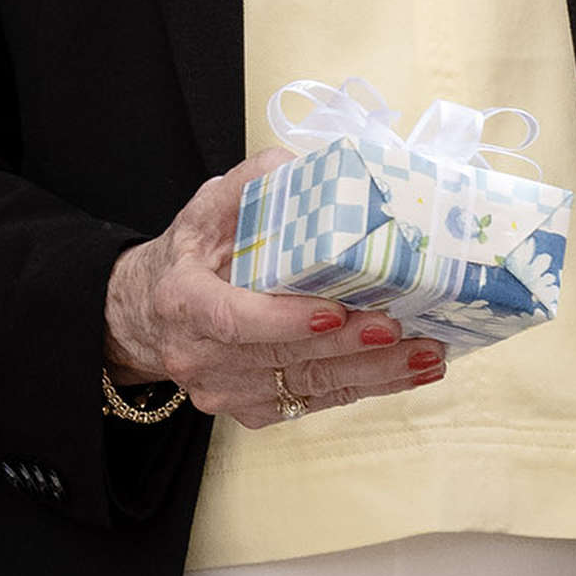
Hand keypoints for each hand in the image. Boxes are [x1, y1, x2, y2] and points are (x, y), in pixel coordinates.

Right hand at [99, 165, 440, 428]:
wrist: (149, 316)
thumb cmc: (188, 258)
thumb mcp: (204, 211)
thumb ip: (249, 187)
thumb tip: (302, 164)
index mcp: (182, 301)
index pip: (232, 320)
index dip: (283, 320)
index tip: (334, 310)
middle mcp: (198, 356)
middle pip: (282, 356)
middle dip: (348, 345)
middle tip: (400, 327)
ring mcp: (224, 390)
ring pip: (307, 386)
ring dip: (373, 373)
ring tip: (427, 355)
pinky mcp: (251, 411)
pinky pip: (314, 402)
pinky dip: (366, 387)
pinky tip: (408, 372)